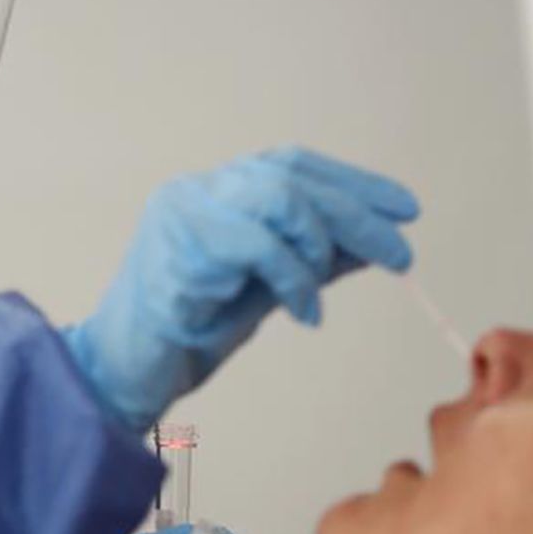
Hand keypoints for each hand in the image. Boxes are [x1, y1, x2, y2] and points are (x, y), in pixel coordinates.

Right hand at [63, 147, 418, 432]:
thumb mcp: (267, 287)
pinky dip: (294, 281)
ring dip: (320, 246)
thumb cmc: (193, 328)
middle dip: (356, 214)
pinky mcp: (178, 248)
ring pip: (276, 199)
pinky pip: (258, 248)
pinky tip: (305, 315)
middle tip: (400, 254)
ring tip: (323, 292)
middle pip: (290, 179)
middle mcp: (196, 189)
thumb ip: (312, 258)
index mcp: (214, 189)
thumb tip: (375, 242)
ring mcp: (183, 213)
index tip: (404, 208)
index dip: (352, 181)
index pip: (291, 164)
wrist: (127, 369)